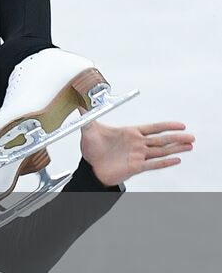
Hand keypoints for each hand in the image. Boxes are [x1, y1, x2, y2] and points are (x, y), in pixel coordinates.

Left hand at [79, 117, 194, 186]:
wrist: (89, 168)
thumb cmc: (92, 150)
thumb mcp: (88, 129)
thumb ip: (87, 116)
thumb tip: (81, 104)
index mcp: (130, 133)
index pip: (152, 128)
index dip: (166, 126)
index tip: (179, 124)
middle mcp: (137, 144)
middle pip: (160, 139)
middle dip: (176, 137)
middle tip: (191, 136)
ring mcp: (138, 156)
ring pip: (160, 151)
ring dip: (175, 148)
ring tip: (189, 145)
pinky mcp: (136, 167)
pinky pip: (153, 165)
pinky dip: (165, 162)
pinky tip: (176, 160)